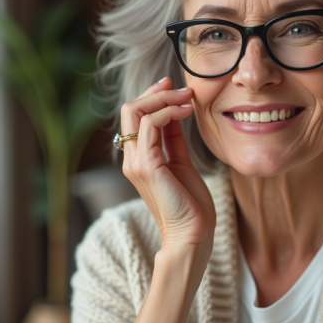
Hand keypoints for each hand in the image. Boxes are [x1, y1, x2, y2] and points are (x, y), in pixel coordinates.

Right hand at [119, 77, 216, 251]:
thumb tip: (176, 113)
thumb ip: (174, 139)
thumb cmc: (190, 205)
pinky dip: (169, 112)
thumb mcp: (181, 162)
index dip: (152, 96)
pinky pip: (150, 125)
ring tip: (188, 99)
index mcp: (137, 159)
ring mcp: (135, 162)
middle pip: (130, 109)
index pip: (134, 117)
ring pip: (136, 112)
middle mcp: (131, 159)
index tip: (176, 88)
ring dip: (165, 99)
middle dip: (157, 92)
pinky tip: (186, 112)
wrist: (193, 235)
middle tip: (183, 89)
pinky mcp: (146, 166)